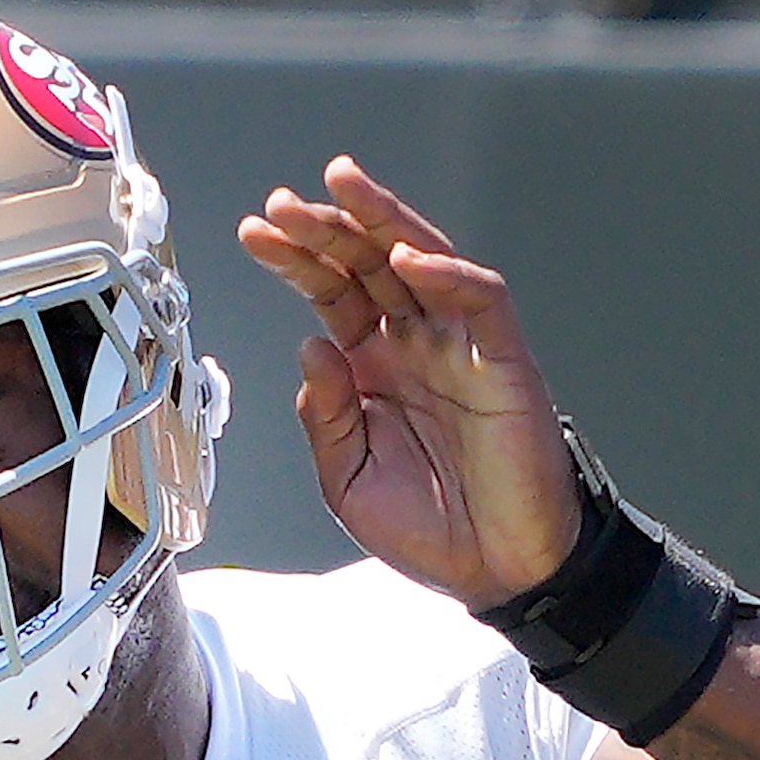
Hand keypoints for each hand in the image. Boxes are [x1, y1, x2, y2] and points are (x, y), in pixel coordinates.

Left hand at [235, 161, 584, 610]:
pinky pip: (481, 298)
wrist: (499, 575)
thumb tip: (312, 347)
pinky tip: (407, 260)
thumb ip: (327, 417)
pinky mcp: (504, 361)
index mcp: (374, 368)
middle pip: (368, 264)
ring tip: (342, 185)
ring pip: (424, 259)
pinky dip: (448, 273)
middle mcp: (415, 345)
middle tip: (282, 204)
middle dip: (326, 228)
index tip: (254, 234)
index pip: (331, 293)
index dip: (296, 260)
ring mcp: (460, 347)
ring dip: (383, 220)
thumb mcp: (348, 481)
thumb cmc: (432, 533)